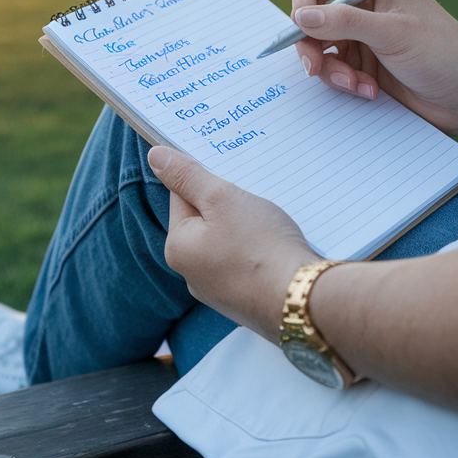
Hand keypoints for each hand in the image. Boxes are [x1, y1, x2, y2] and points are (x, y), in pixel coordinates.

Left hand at [149, 145, 320, 341]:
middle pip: (205, 221)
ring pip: (228, 242)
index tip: (229, 171)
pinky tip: (276, 246)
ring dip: (246, 227)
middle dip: (228, 204)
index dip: (205, 179)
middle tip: (255, 195)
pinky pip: (245, 263)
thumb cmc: (260, 247)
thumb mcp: (221, 199)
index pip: (182, 197)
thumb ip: (187, 176)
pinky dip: (257, 251)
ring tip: (269, 221)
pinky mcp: (245, 300)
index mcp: (177, 248)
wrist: (301, 301)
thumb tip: (156, 156)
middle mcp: (192, 274)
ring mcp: (219, 291)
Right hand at [289, 0, 457, 136]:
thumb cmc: (445, 54)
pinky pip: (333, 71)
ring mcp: (361, 37)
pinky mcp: (364, 65)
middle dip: (311, 45)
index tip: (303, 29)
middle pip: (308, 18)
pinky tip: (369, 91)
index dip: (301, 1)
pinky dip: (345, 83)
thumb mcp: (393, 34)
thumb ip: (344, 22)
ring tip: (357, 83)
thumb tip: (300, 16)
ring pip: (317, 48)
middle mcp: (361, 6)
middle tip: (315, 67)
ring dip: (331, 70)